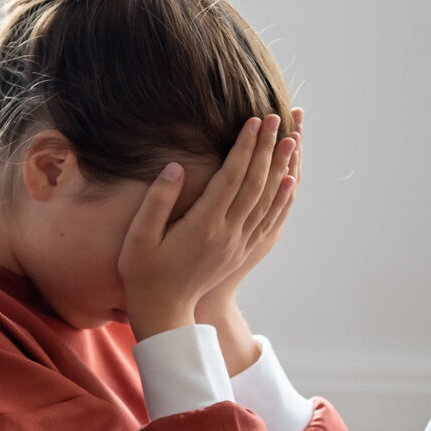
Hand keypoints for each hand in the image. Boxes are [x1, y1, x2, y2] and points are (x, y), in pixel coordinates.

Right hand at [119, 113, 297, 340]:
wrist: (164, 312)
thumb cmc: (143, 272)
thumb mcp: (139, 236)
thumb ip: (157, 200)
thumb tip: (175, 166)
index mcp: (202, 227)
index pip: (231, 179)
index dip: (244, 148)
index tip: (253, 120)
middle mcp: (227, 235)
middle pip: (254, 185)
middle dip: (266, 149)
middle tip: (277, 118)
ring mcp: (238, 244)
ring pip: (267, 201)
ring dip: (281, 168)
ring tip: (292, 140)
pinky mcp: (243, 251)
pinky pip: (269, 221)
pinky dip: (282, 199)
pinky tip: (289, 181)